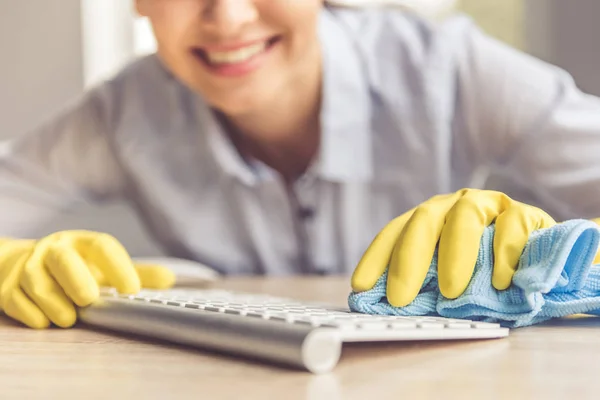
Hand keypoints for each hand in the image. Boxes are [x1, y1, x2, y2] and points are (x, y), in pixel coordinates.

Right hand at [0, 231, 174, 328]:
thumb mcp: (105, 267)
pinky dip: (32, 314)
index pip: (103, 246)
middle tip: (91, 299)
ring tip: (70, 318)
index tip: (132, 290)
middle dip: (77, 280)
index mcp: (83, 243)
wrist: (21, 263)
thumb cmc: (76, 268)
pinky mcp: (6, 286)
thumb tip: (170, 280)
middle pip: (64, 259)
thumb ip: (138, 273)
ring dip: (55, 303)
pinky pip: (15, 300)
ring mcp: (28, 266)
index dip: (119, 267)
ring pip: (38, 283)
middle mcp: (54, 249)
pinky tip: (45, 322)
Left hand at [351, 189, 555, 306]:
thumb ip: (427, 286)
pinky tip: (499, 281)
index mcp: (429, 220)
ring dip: (455, 254)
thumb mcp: (453, 280)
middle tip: (400, 299)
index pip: (395, 231)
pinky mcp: (524, 213)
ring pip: (464, 215)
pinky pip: (511, 225)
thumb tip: (393, 307)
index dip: (376, 257)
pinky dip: (503, 253)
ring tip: (451, 292)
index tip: (361, 286)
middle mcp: (453, 206)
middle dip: (408, 260)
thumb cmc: (489, 274)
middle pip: (423, 220)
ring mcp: (489, 205)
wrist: (545, 263)